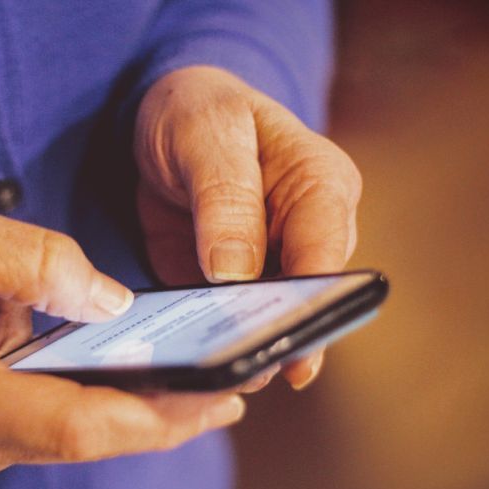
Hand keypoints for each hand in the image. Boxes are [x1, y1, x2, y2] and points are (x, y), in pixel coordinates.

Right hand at [0, 200, 244, 488]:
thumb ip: (35, 262)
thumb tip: (111, 299)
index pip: (76, 424)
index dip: (158, 415)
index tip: (218, 399)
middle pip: (86, 440)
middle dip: (160, 416)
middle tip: (226, 388)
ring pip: (66, 437)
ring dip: (121, 403)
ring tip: (184, 371)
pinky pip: (38, 428)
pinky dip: (77, 396)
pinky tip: (107, 365)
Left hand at [135, 66, 361, 388]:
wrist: (162, 122)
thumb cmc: (198, 112)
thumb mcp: (207, 135)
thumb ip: (225, 197)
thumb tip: (235, 274)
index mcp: (320, 185)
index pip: (326, 254)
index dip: (314, 306)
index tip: (292, 353)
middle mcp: (306, 233)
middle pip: (303, 300)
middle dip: (275, 338)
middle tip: (244, 373)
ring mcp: (270, 266)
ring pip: (267, 321)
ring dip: (241, 348)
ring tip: (211, 376)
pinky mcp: (231, 288)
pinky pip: (226, 325)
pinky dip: (208, 343)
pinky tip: (188, 363)